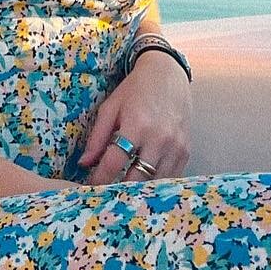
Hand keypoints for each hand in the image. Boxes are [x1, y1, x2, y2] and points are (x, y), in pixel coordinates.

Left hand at [75, 52, 190, 184]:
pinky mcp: (186, 150)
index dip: (99, 179)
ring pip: (155, 182)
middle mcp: (159, 138)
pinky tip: (144, 183)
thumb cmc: (135, 90)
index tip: (90, 188)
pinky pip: (171, 177)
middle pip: (136, 178)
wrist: (168, 74)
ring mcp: (175, 146)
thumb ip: (97, 137)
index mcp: (136, 126)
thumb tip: (84, 164)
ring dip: (138, 190)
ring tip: (124, 193)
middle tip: (106, 195)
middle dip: (118, 190)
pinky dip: (156, 183)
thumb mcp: (111, 108)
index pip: (114, 163)